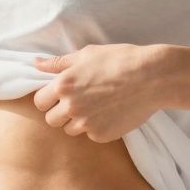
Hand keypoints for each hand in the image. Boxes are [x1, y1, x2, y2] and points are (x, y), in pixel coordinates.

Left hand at [31, 43, 168, 142]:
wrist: (153, 77)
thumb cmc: (119, 60)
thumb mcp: (86, 54)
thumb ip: (58, 63)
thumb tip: (36, 64)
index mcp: (63, 85)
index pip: (39, 102)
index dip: (49, 99)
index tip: (60, 95)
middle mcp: (71, 107)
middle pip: (51, 120)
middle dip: (61, 112)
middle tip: (79, 102)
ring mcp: (86, 124)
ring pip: (70, 130)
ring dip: (78, 122)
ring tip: (96, 106)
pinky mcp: (102, 135)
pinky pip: (91, 135)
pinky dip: (97, 127)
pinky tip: (110, 113)